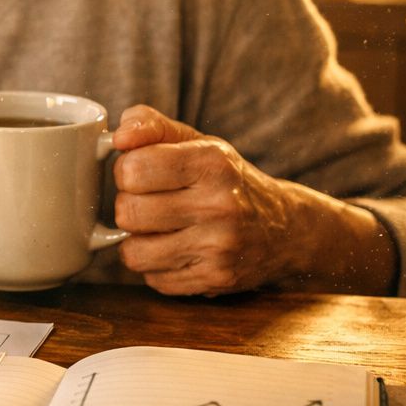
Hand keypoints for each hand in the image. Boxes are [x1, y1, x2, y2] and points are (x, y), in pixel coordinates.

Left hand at [109, 105, 303, 295]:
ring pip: (133, 252)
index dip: (125, 171)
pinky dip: (156, 266)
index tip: (140, 173)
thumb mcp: (197, 143)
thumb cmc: (228, 181)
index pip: (132, 169)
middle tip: (151, 203)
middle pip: (127, 212)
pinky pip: (152, 279)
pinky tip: (178, 250)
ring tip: (161, 229)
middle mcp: (220, 205)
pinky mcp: (215, 280)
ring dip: (138, 241)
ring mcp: (219, 247)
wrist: (286, 230)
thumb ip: (152, 126)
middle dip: (129, 206)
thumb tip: (119, 135)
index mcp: (212, 163)